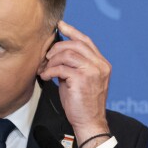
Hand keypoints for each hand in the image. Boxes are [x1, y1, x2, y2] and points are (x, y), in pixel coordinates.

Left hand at [39, 20, 110, 147]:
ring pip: (67, 54)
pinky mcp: (82, 79)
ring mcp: (92, 71)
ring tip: (46, 70)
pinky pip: (61, 68)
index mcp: (101, 64)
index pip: (86, 41)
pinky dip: (50, 71)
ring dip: (51, 61)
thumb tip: (57, 53)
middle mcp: (100, 65)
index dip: (72, 31)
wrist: (89, 122)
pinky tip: (46, 77)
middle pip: (74, 44)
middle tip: (46, 58)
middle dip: (56, 48)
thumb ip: (74, 65)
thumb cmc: (83, 103)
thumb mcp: (80, 79)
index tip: (60, 25)